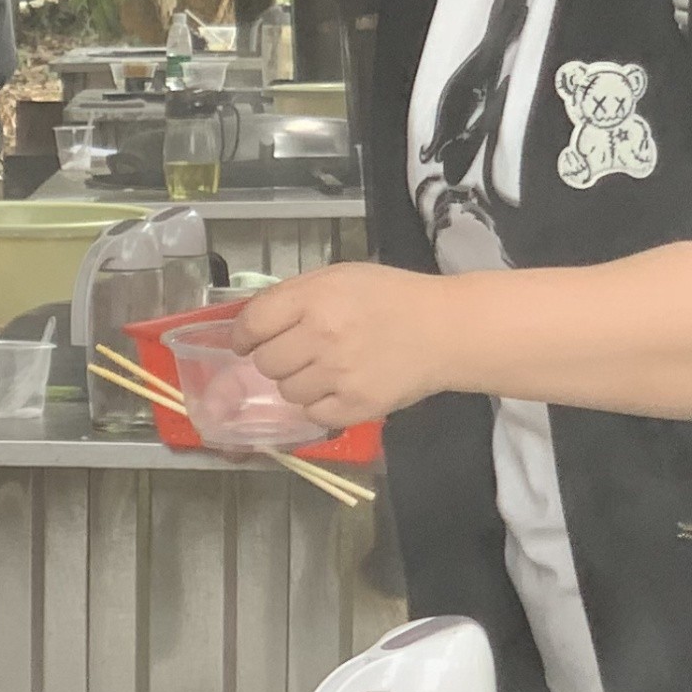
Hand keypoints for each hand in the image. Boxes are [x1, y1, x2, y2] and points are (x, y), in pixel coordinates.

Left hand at [228, 262, 460, 428]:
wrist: (448, 329)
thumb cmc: (393, 297)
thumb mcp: (341, 277)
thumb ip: (296, 295)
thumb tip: (253, 322)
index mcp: (315, 299)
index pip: (253, 324)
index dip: (243, 336)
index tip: (246, 343)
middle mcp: (321, 337)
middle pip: (265, 362)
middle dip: (276, 358)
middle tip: (300, 353)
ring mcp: (338, 375)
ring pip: (286, 391)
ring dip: (299, 382)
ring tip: (327, 369)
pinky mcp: (355, 407)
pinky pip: (313, 414)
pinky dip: (320, 405)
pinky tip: (340, 388)